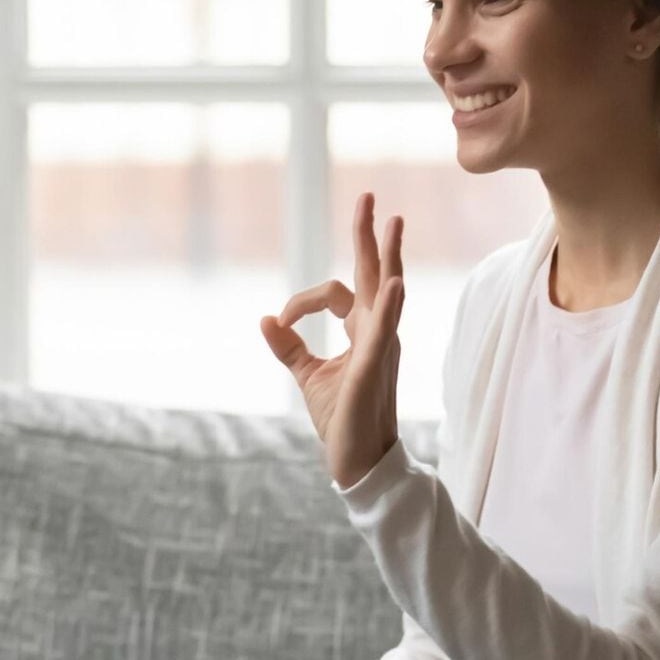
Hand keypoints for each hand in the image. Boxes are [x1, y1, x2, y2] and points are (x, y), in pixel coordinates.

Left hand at [260, 192, 403, 488]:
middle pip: (374, 274)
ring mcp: (380, 348)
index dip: (302, 301)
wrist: (355, 461)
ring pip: (387, 293)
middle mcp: (376, 333)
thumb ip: (289, 347)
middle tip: (368, 198)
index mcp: (362, 332)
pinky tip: (394, 282)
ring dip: (389, 257)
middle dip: (369, 236)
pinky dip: (389, 306)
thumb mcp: (308, 375)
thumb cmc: (340, 419)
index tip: (281, 322)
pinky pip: (384, 331)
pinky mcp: (373, 368)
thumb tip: (265, 319)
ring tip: (393, 222)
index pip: (336, 293)